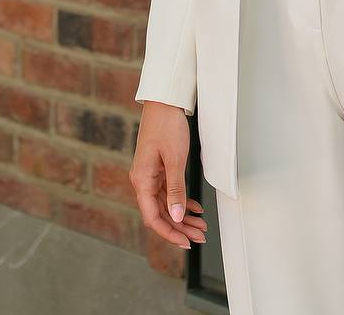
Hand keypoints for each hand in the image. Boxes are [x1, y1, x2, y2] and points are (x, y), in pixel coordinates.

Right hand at [130, 102, 207, 249]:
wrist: (164, 101)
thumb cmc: (167, 126)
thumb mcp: (175, 159)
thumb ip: (176, 190)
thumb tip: (177, 217)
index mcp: (142, 180)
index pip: (153, 217)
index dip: (169, 233)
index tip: (186, 242)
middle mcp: (143, 180)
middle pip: (160, 213)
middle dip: (180, 227)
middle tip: (200, 236)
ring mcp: (150, 174)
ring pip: (166, 204)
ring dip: (183, 216)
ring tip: (201, 225)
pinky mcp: (158, 168)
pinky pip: (168, 191)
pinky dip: (182, 200)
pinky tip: (195, 208)